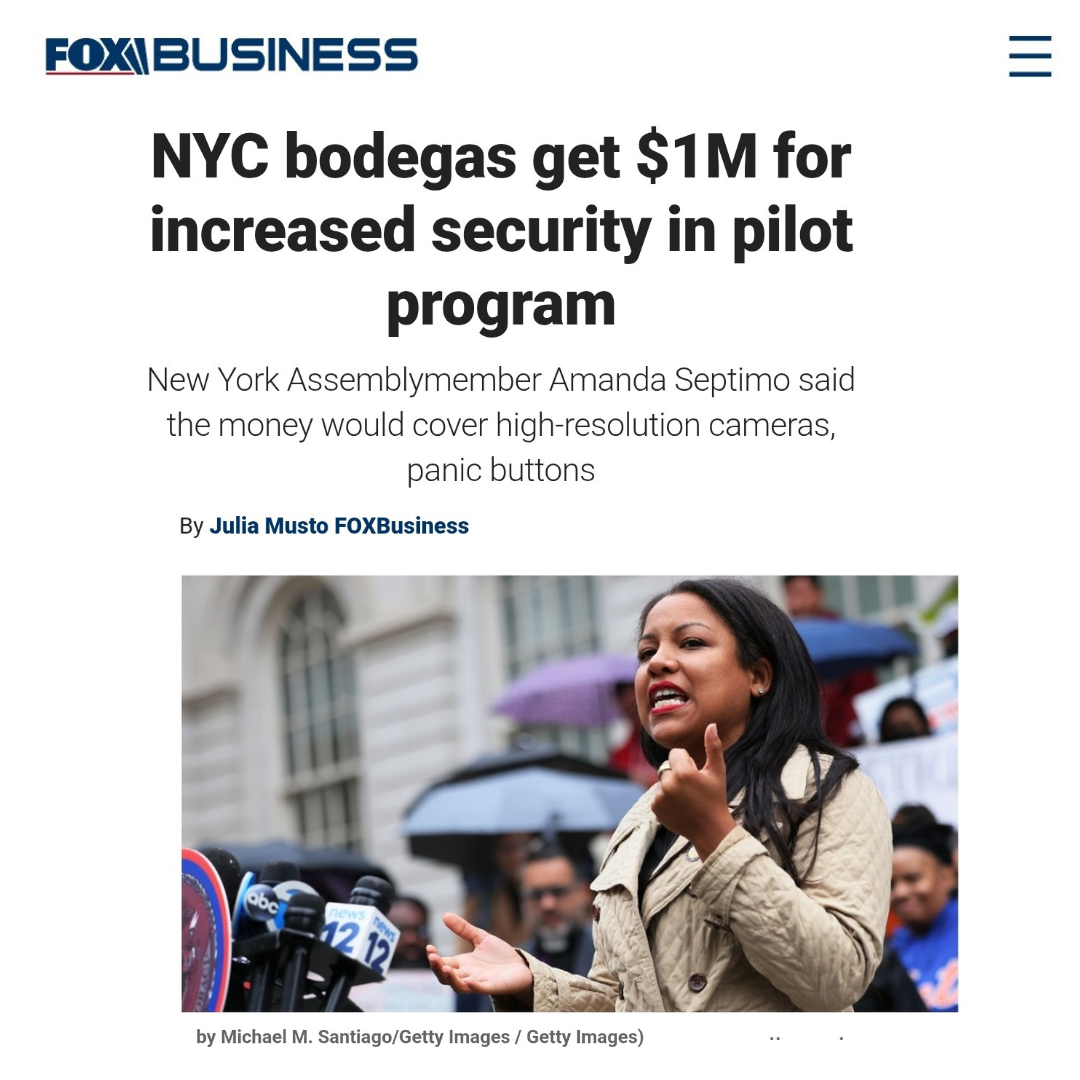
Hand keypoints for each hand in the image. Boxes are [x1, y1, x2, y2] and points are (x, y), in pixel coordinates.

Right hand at [426, 913, 532, 1001]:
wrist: (521, 966)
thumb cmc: (500, 955)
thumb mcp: (480, 938)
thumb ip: (463, 929)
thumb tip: (445, 915)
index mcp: (463, 964)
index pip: (443, 963)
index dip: (435, 958)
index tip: (429, 947)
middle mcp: (467, 974)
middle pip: (446, 976)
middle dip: (438, 968)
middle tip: (433, 957)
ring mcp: (479, 982)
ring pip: (459, 986)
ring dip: (451, 979)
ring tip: (445, 968)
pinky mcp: (492, 986)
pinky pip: (481, 989)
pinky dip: (474, 986)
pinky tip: (468, 980)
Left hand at [651, 724, 736, 858]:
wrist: (710, 830)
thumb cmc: (716, 798)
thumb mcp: (718, 771)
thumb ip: (713, 746)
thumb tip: (711, 725)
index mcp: (683, 772)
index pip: (675, 753)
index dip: (686, 762)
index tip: (695, 774)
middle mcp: (669, 783)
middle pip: (667, 767)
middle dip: (677, 773)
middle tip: (691, 788)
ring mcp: (660, 797)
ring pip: (662, 781)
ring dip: (671, 786)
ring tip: (686, 798)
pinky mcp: (655, 807)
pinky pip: (657, 794)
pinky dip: (665, 799)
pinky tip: (679, 806)